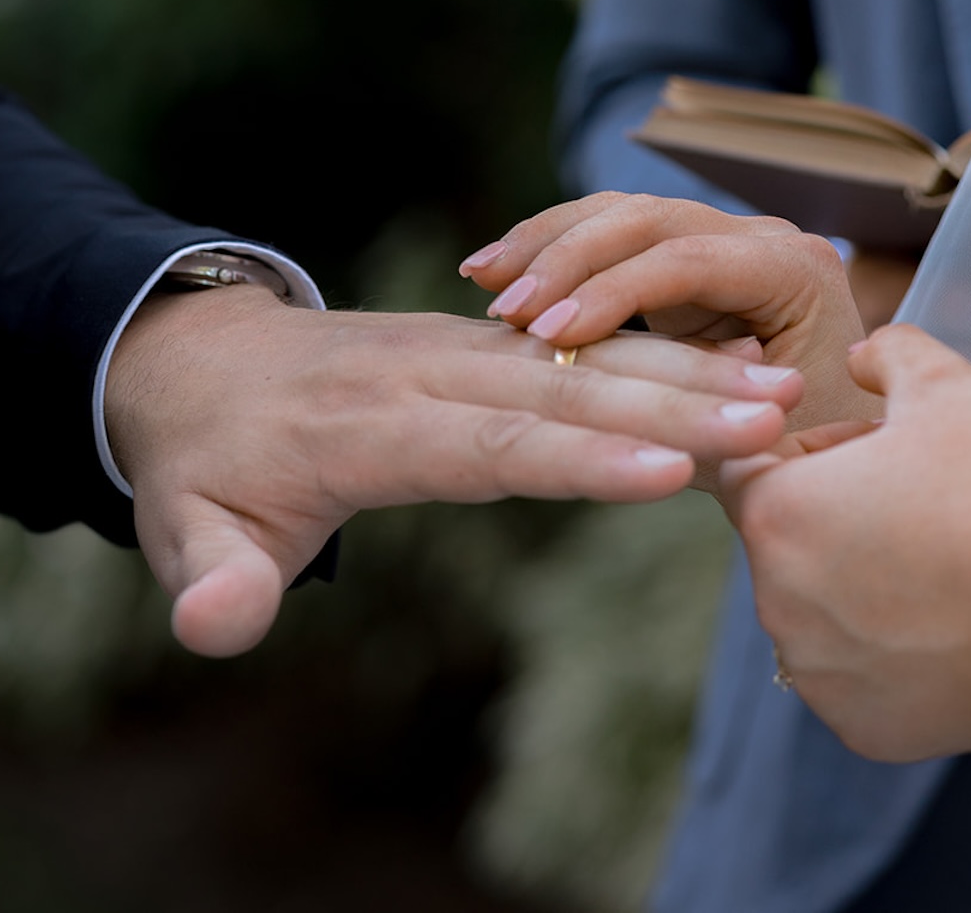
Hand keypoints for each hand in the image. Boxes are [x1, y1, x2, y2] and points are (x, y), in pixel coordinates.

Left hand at [107, 285, 804, 656]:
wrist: (202, 362)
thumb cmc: (206, 466)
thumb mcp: (186, 530)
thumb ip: (212, 582)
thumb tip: (219, 626)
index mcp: (364, 429)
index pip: (485, 447)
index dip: (577, 461)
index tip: (668, 475)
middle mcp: (427, 373)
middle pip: (564, 390)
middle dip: (672, 403)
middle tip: (775, 420)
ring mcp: (460, 349)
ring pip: (587, 359)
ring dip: (687, 371)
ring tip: (785, 390)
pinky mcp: (484, 345)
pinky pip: (582, 346)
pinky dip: (660, 349)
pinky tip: (741, 362)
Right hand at [461, 192, 872, 431]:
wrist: (838, 446)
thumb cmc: (809, 460)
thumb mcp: (768, 458)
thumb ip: (718, 437)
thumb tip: (653, 427)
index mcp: (797, 275)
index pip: (690, 262)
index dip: (612, 294)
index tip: (546, 337)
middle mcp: (766, 240)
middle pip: (650, 219)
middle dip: (568, 258)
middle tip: (505, 310)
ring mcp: (725, 240)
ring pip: (622, 214)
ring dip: (547, 243)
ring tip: (481, 278)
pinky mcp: (686, 257)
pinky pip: (611, 234)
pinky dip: (552, 249)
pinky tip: (494, 273)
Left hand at [718, 324, 970, 761]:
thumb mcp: (948, 386)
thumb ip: (889, 352)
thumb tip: (859, 358)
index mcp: (772, 514)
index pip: (751, 468)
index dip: (814, 450)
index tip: (879, 451)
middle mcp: (773, 601)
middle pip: (786, 543)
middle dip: (837, 519)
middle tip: (923, 505)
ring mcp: (815, 671)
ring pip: (821, 613)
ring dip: (861, 587)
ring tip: (945, 566)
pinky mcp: (859, 727)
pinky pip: (859, 678)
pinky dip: (892, 657)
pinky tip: (952, 629)